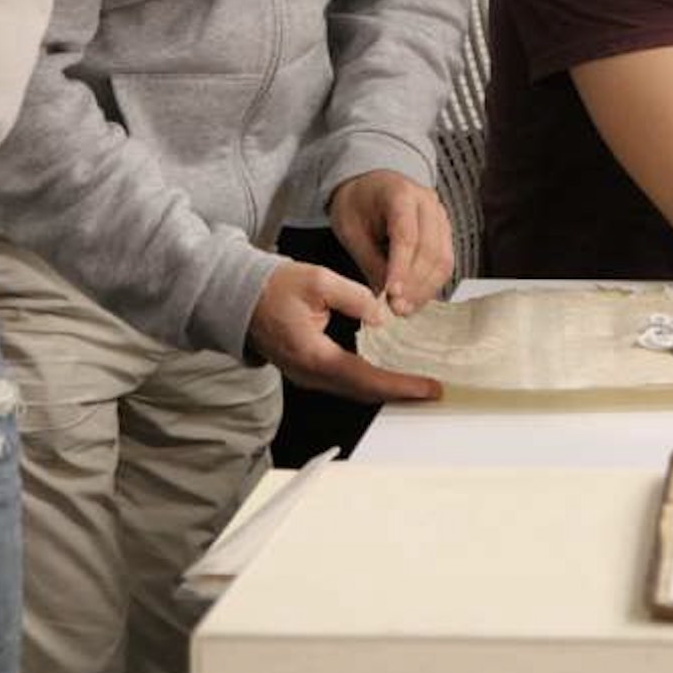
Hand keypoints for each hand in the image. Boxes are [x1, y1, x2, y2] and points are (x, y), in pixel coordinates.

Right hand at [247, 263, 441, 403]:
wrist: (240, 298)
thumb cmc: (275, 288)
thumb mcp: (319, 280)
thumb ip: (355, 297)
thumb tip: (382, 316)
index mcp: (313, 355)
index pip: (364, 377)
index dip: (399, 385)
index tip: (427, 388)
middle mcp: (310, 374)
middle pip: (362, 392)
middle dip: (399, 392)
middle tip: (433, 390)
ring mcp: (309, 376)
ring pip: (355, 390)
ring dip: (387, 389)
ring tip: (419, 384)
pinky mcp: (311, 370)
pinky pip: (346, 382)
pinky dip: (372, 381)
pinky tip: (392, 373)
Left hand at [329, 170, 453, 314]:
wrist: (370, 184)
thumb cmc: (357, 204)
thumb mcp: (351, 230)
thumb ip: (369, 260)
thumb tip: (385, 295)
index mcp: (401, 194)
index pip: (406, 236)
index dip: (401, 268)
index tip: (391, 295)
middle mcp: (428, 203)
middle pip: (431, 250)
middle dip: (415, 284)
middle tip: (396, 309)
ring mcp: (441, 217)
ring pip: (443, 259)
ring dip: (426, 288)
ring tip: (405, 309)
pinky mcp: (444, 232)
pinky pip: (444, 261)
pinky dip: (431, 284)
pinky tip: (415, 299)